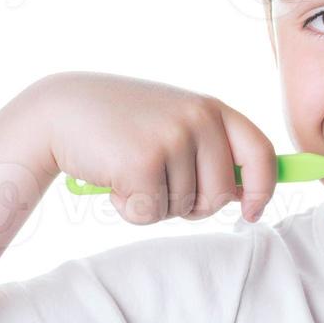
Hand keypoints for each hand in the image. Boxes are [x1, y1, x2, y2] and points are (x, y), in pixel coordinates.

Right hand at [32, 71, 277, 224]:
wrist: (60, 111)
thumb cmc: (120, 125)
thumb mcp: (172, 123)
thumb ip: (209, 149)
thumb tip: (245, 194)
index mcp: (211, 108)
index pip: (260, 152)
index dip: (262, 188)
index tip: (251, 212)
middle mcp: (198, 118)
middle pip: (220, 196)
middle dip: (192, 205)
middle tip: (158, 184)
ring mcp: (172, 139)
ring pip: (183, 208)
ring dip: (154, 204)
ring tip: (129, 170)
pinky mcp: (143, 163)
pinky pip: (151, 214)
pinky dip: (129, 209)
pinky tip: (113, 179)